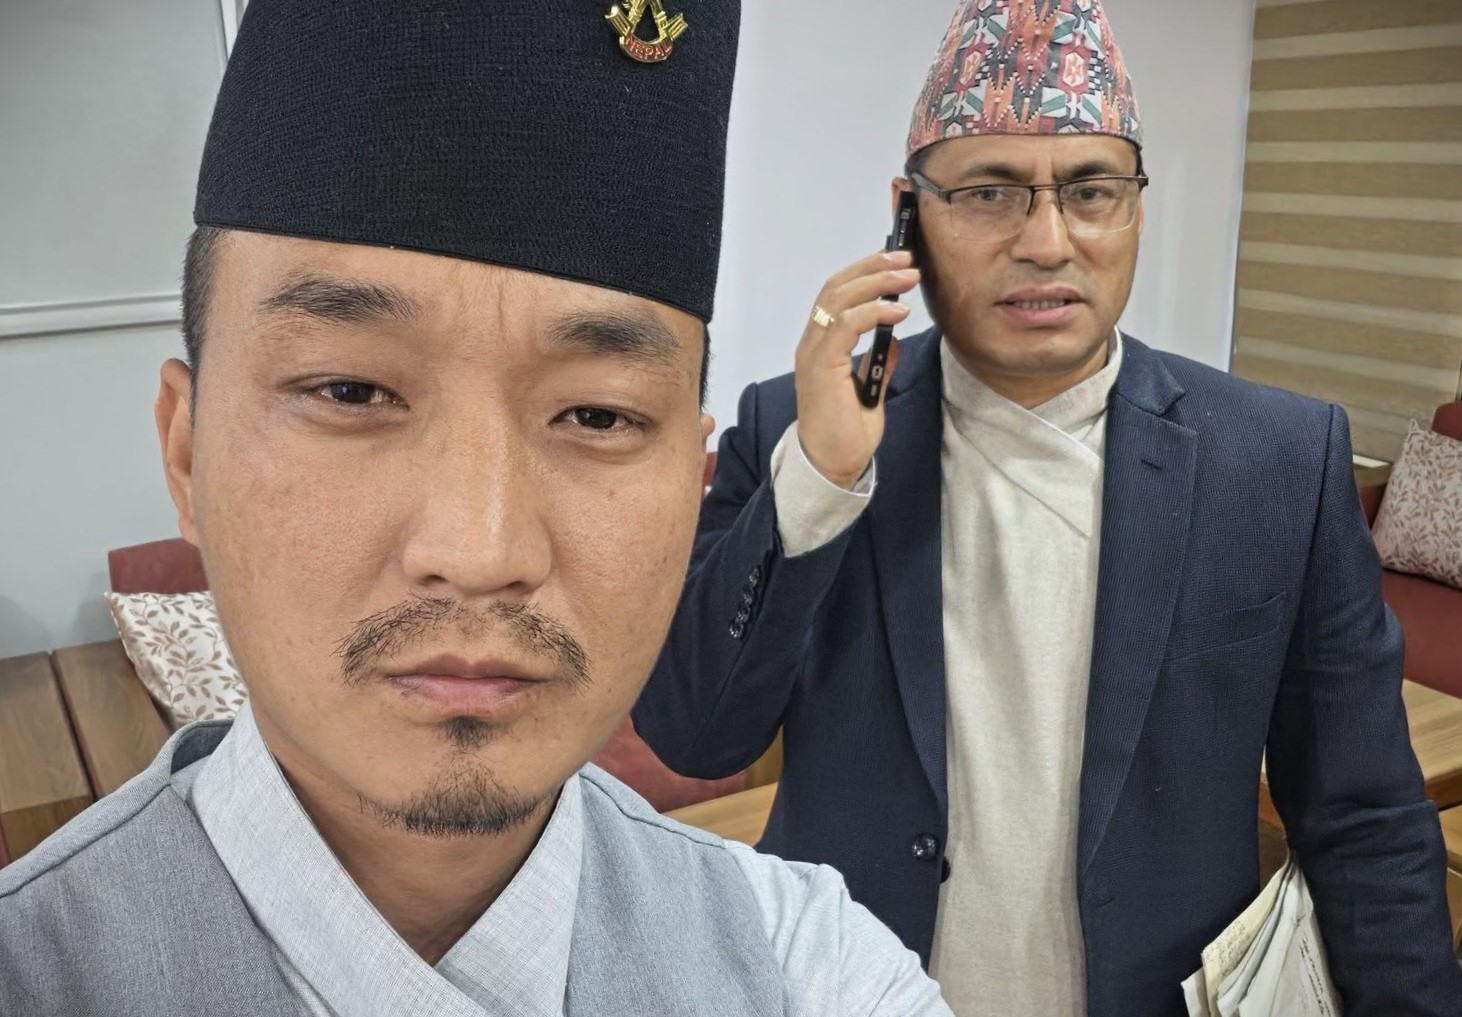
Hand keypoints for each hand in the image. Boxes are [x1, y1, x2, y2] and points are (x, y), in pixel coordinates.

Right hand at [794, 250, 919, 488]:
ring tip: (909, 276)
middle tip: (907, 257)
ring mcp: (814, 353)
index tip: (898, 261)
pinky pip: (846, 325)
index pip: (837, 294)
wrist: (832, 466)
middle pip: (837, 287)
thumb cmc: (846, 433)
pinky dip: (874, 312)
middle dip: (873, 266)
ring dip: (878, 282)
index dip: (866, 271)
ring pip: (839, 299)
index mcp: (821, 345)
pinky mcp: (822, 366)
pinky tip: (899, 311)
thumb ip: (878, 362)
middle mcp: (812, 343)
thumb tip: (894, 339)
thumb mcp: (871, 390)